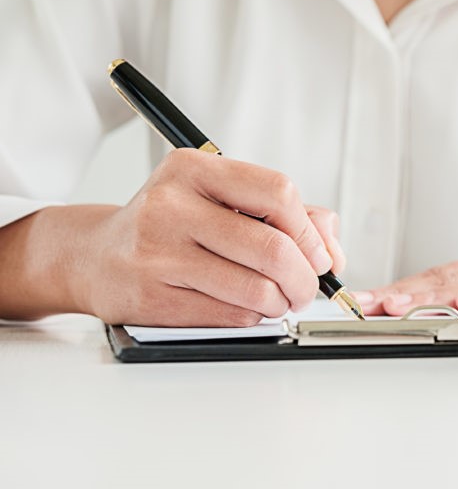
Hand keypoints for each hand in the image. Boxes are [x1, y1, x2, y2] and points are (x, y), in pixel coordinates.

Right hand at [77, 149, 344, 326]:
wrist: (95, 256)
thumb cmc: (170, 226)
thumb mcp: (219, 198)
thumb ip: (283, 213)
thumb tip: (331, 249)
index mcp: (193, 169)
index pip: (277, 192)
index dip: (309, 231)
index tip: (318, 254)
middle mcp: (171, 206)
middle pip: (272, 248)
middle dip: (305, 278)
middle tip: (307, 289)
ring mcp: (157, 253)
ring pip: (256, 289)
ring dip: (282, 303)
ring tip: (279, 300)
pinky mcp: (151, 298)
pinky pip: (231, 316)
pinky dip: (254, 318)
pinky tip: (247, 309)